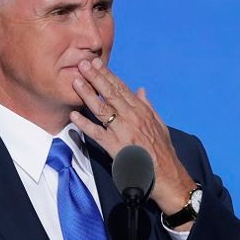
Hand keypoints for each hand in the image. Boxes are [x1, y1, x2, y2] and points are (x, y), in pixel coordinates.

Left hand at [69, 58, 196, 222]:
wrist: (166, 175)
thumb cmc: (163, 152)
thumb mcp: (159, 125)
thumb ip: (148, 107)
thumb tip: (141, 90)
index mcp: (142, 111)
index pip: (122, 88)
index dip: (108, 75)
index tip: (97, 63)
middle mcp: (132, 117)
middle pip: (110, 93)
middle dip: (95, 77)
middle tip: (82, 64)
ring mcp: (123, 131)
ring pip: (102, 108)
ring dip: (87, 94)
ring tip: (75, 81)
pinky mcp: (116, 147)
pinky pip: (96, 133)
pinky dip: (84, 124)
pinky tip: (73, 115)